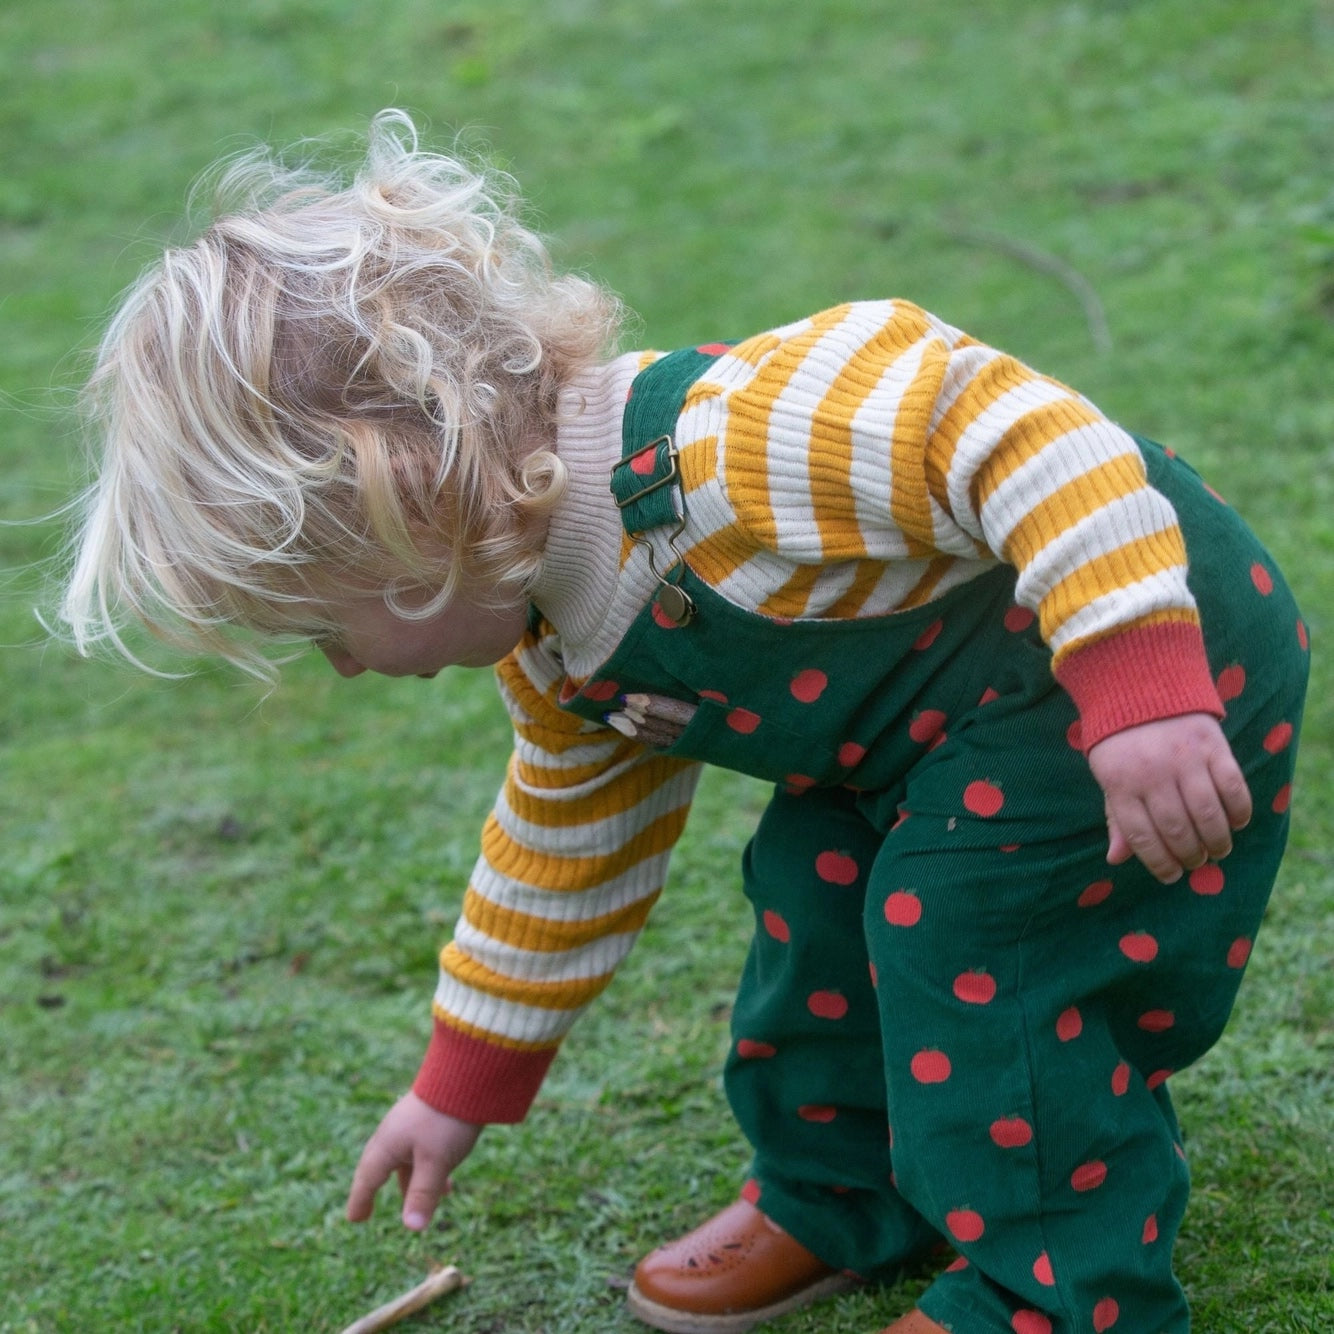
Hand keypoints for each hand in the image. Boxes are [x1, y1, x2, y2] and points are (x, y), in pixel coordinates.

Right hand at [346, 1092, 482, 1230]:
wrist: (468, 1073)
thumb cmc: (446, 1119)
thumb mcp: (436, 1162)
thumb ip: (423, 1194)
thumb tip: (411, 1228)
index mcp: (388, 1144)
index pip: (367, 1178)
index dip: (360, 1200)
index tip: (354, 1219)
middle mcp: (394, 1132)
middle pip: (379, 1167)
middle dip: (374, 1190)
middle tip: (365, 1211)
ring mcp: (411, 1122)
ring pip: (404, 1160)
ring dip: (409, 1183)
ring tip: (419, 1205)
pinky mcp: (429, 1115)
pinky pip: (421, 1150)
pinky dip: (427, 1169)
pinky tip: (447, 1181)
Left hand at [1087, 713, 1251, 883]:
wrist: (1141, 687)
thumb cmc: (1122, 743)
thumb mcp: (1110, 777)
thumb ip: (1117, 818)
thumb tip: (1116, 859)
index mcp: (1120, 783)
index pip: (1141, 837)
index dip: (1159, 863)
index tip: (1171, 876)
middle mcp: (1152, 773)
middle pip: (1176, 830)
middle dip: (1189, 855)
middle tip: (1196, 862)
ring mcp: (1184, 759)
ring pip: (1207, 815)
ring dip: (1217, 841)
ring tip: (1218, 850)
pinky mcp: (1212, 746)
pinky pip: (1232, 788)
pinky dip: (1238, 812)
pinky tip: (1236, 823)